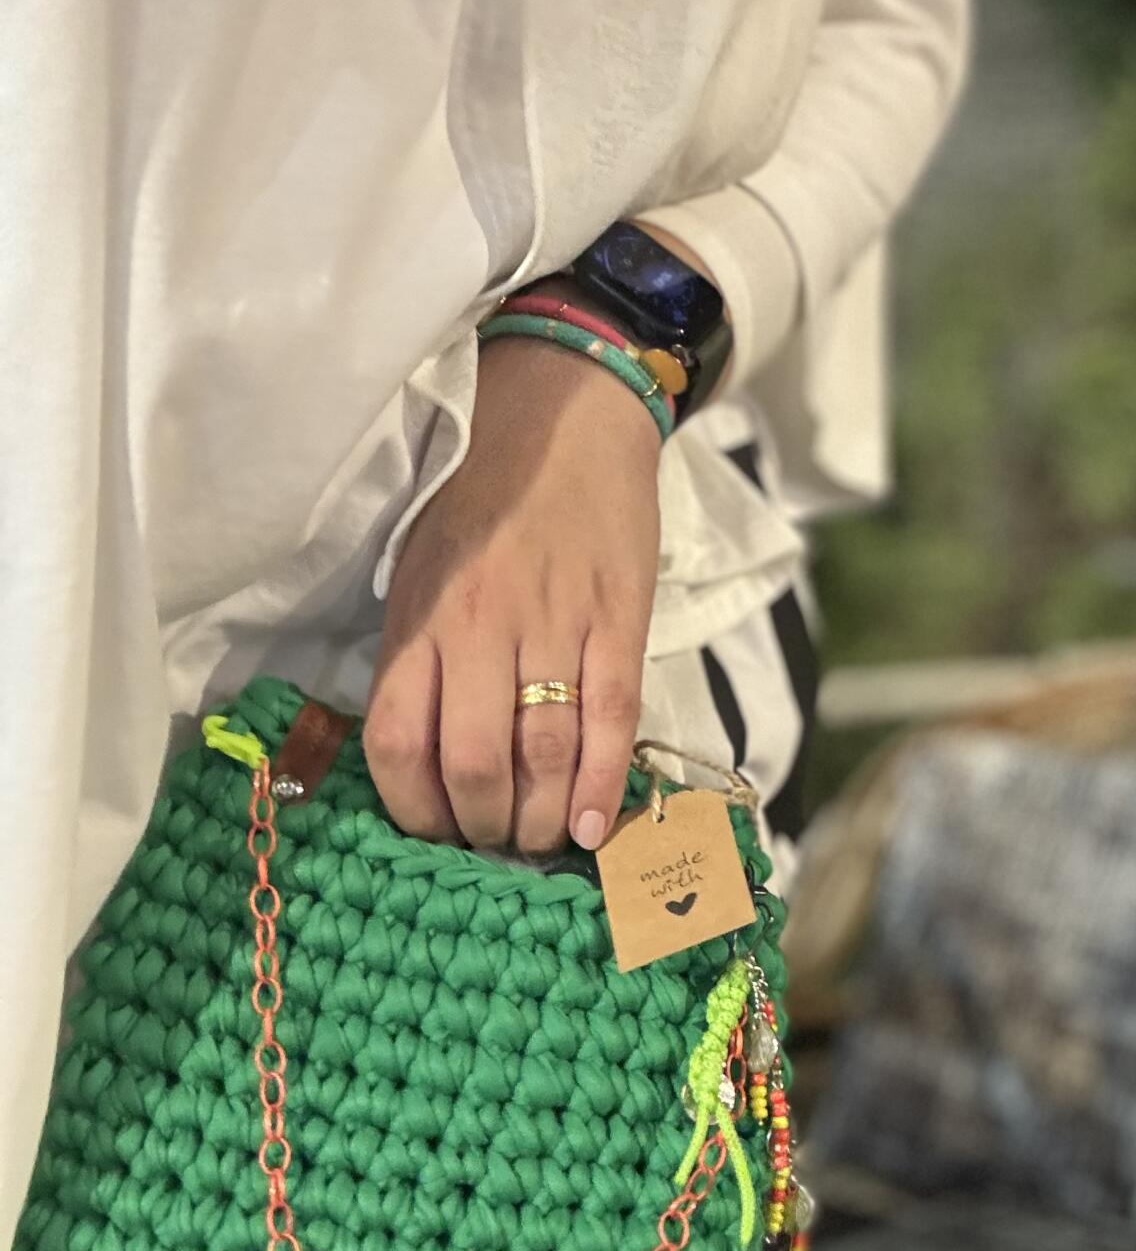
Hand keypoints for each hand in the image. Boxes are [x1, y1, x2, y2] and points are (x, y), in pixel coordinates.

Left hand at [365, 333, 661, 853]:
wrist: (566, 412)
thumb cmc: (479, 493)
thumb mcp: (419, 567)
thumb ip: (420, 652)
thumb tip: (427, 754)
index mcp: (420, 617)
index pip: (399, 742)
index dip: (414, 808)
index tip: (432, 827)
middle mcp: (481, 628)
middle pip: (476, 765)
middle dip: (483, 826)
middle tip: (494, 838)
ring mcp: (556, 625)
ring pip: (546, 754)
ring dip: (541, 818)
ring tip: (540, 837)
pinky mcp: (620, 621)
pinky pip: (612, 720)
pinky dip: (603, 784)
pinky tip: (593, 827)